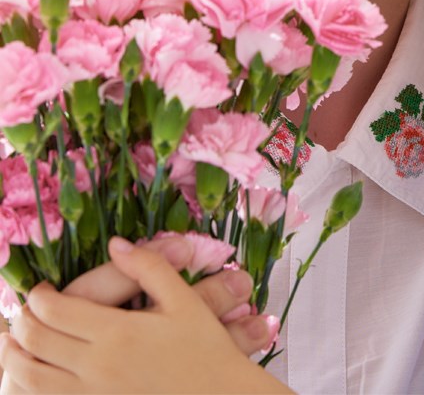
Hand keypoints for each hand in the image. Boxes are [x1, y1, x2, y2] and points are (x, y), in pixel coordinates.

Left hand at [0, 238, 286, 393]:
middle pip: (34, 341)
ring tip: (18, 343)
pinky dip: (27, 386)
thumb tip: (117, 243)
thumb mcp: (184, 302)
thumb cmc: (205, 350)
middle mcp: (95, 367)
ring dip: (15, 355)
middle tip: (27, 311)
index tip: (42, 290)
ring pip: (28, 376)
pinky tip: (35, 376)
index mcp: (118, 332)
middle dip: (22, 321)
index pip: (55, 310)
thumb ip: (149, 267)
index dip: (40, 296)